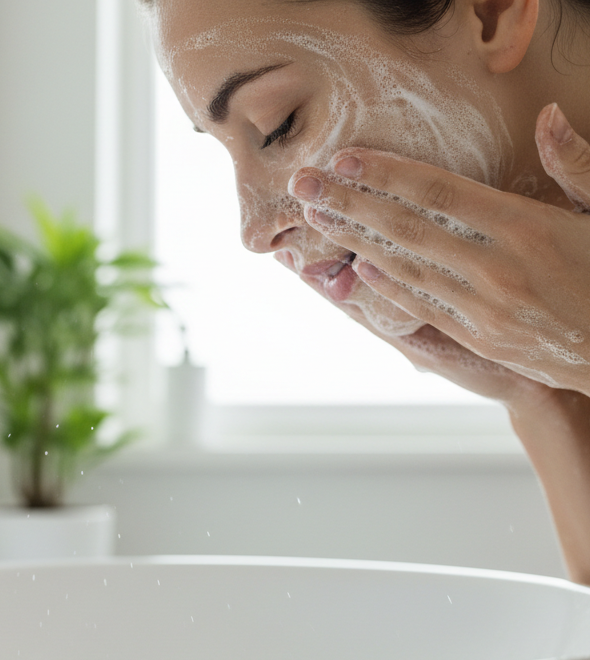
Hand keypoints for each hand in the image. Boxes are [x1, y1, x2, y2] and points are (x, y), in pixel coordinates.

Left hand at [289, 103, 589, 395]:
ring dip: (355, 242)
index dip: (387, 175)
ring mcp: (484, 309)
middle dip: (350, 204)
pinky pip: (422, 307)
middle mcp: (496, 270)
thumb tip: (546, 117)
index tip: (345, 160)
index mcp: (526, 229)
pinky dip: (387, 286)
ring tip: (316, 219)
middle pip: (407, 229)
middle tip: (303, 186)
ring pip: (405, 268)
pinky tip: (356, 268)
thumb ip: (576, 164)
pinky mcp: (481, 337)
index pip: (440, 193)